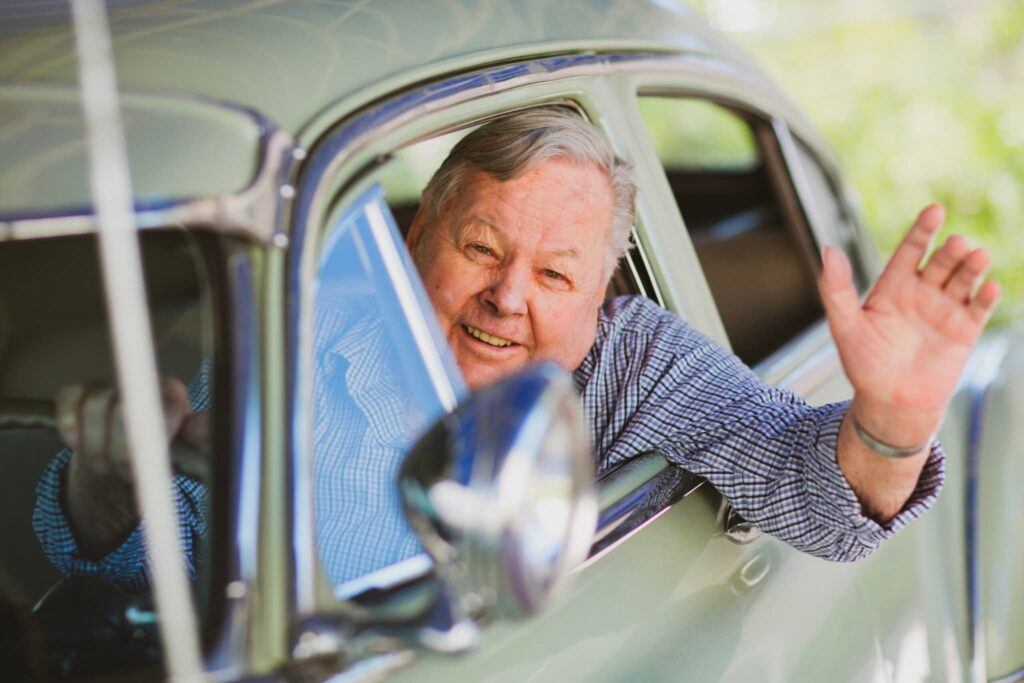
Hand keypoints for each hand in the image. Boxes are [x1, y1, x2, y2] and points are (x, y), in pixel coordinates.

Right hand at [55, 377, 203, 557]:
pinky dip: (71, 427)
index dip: (153, 446)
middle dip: (122, 451)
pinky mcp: (78, 391)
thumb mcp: (188, 452)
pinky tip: (77, 444)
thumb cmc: (161, 453)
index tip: (150, 470)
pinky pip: (69, 398)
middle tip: (125, 473)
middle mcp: (141, 383)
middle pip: (127, 409)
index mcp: (172, 396)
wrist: (126, 457)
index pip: (164, 412)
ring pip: (94, 407)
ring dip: (96, 447)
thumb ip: (201, 442)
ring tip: (105, 466)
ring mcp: (108, 384)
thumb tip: (202, 429)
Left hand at [819, 204, 999, 441]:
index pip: (910, 250)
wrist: (889, 402)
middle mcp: (922, 292)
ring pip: (963, 279)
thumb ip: (835, 289)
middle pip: (940, 262)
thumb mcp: (843, 325)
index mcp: (893, 285)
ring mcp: (945, 309)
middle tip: (957, 244)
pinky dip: (986, 297)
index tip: (934, 211)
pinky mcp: (964, 330)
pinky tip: (989, 288)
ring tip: (976, 256)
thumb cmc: (863, 363)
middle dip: (950, 252)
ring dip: (971, 267)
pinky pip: (978, 308)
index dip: (922, 230)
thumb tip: (827, 250)